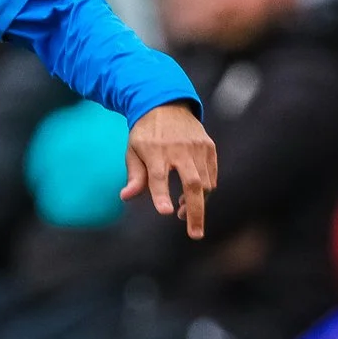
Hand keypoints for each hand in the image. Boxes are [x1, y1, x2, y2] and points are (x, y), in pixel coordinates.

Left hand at [124, 102, 219, 237]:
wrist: (166, 104)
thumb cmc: (145, 133)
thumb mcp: (133, 151)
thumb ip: (134, 176)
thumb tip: (126, 197)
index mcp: (155, 150)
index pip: (158, 176)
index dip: (161, 194)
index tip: (165, 211)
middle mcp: (179, 149)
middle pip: (192, 184)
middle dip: (195, 211)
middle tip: (194, 234)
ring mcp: (197, 147)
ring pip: (205, 183)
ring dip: (198, 203)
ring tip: (183, 212)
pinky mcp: (209, 147)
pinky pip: (211, 175)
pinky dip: (206, 190)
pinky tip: (193, 197)